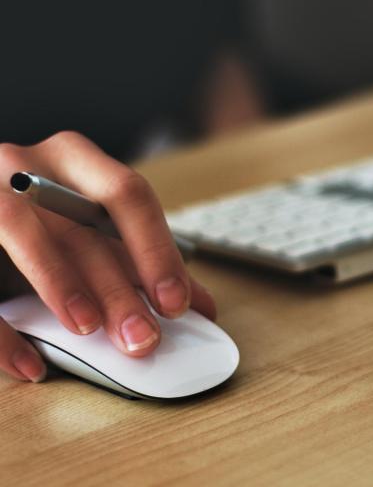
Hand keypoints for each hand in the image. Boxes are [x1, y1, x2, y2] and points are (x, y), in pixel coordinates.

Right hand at [0, 131, 215, 382]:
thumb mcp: (90, 228)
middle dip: (117, 285)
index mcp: (76, 160)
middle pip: (81, 223)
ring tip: (89, 330)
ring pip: (23, 231)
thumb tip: (199, 304)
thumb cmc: (45, 217)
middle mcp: (29, 167)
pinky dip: (1, 331)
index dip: (155, 248)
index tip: (176, 301)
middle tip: (142, 336)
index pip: (128, 194)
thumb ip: (141, 261)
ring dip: (61, 285)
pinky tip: (29, 364)